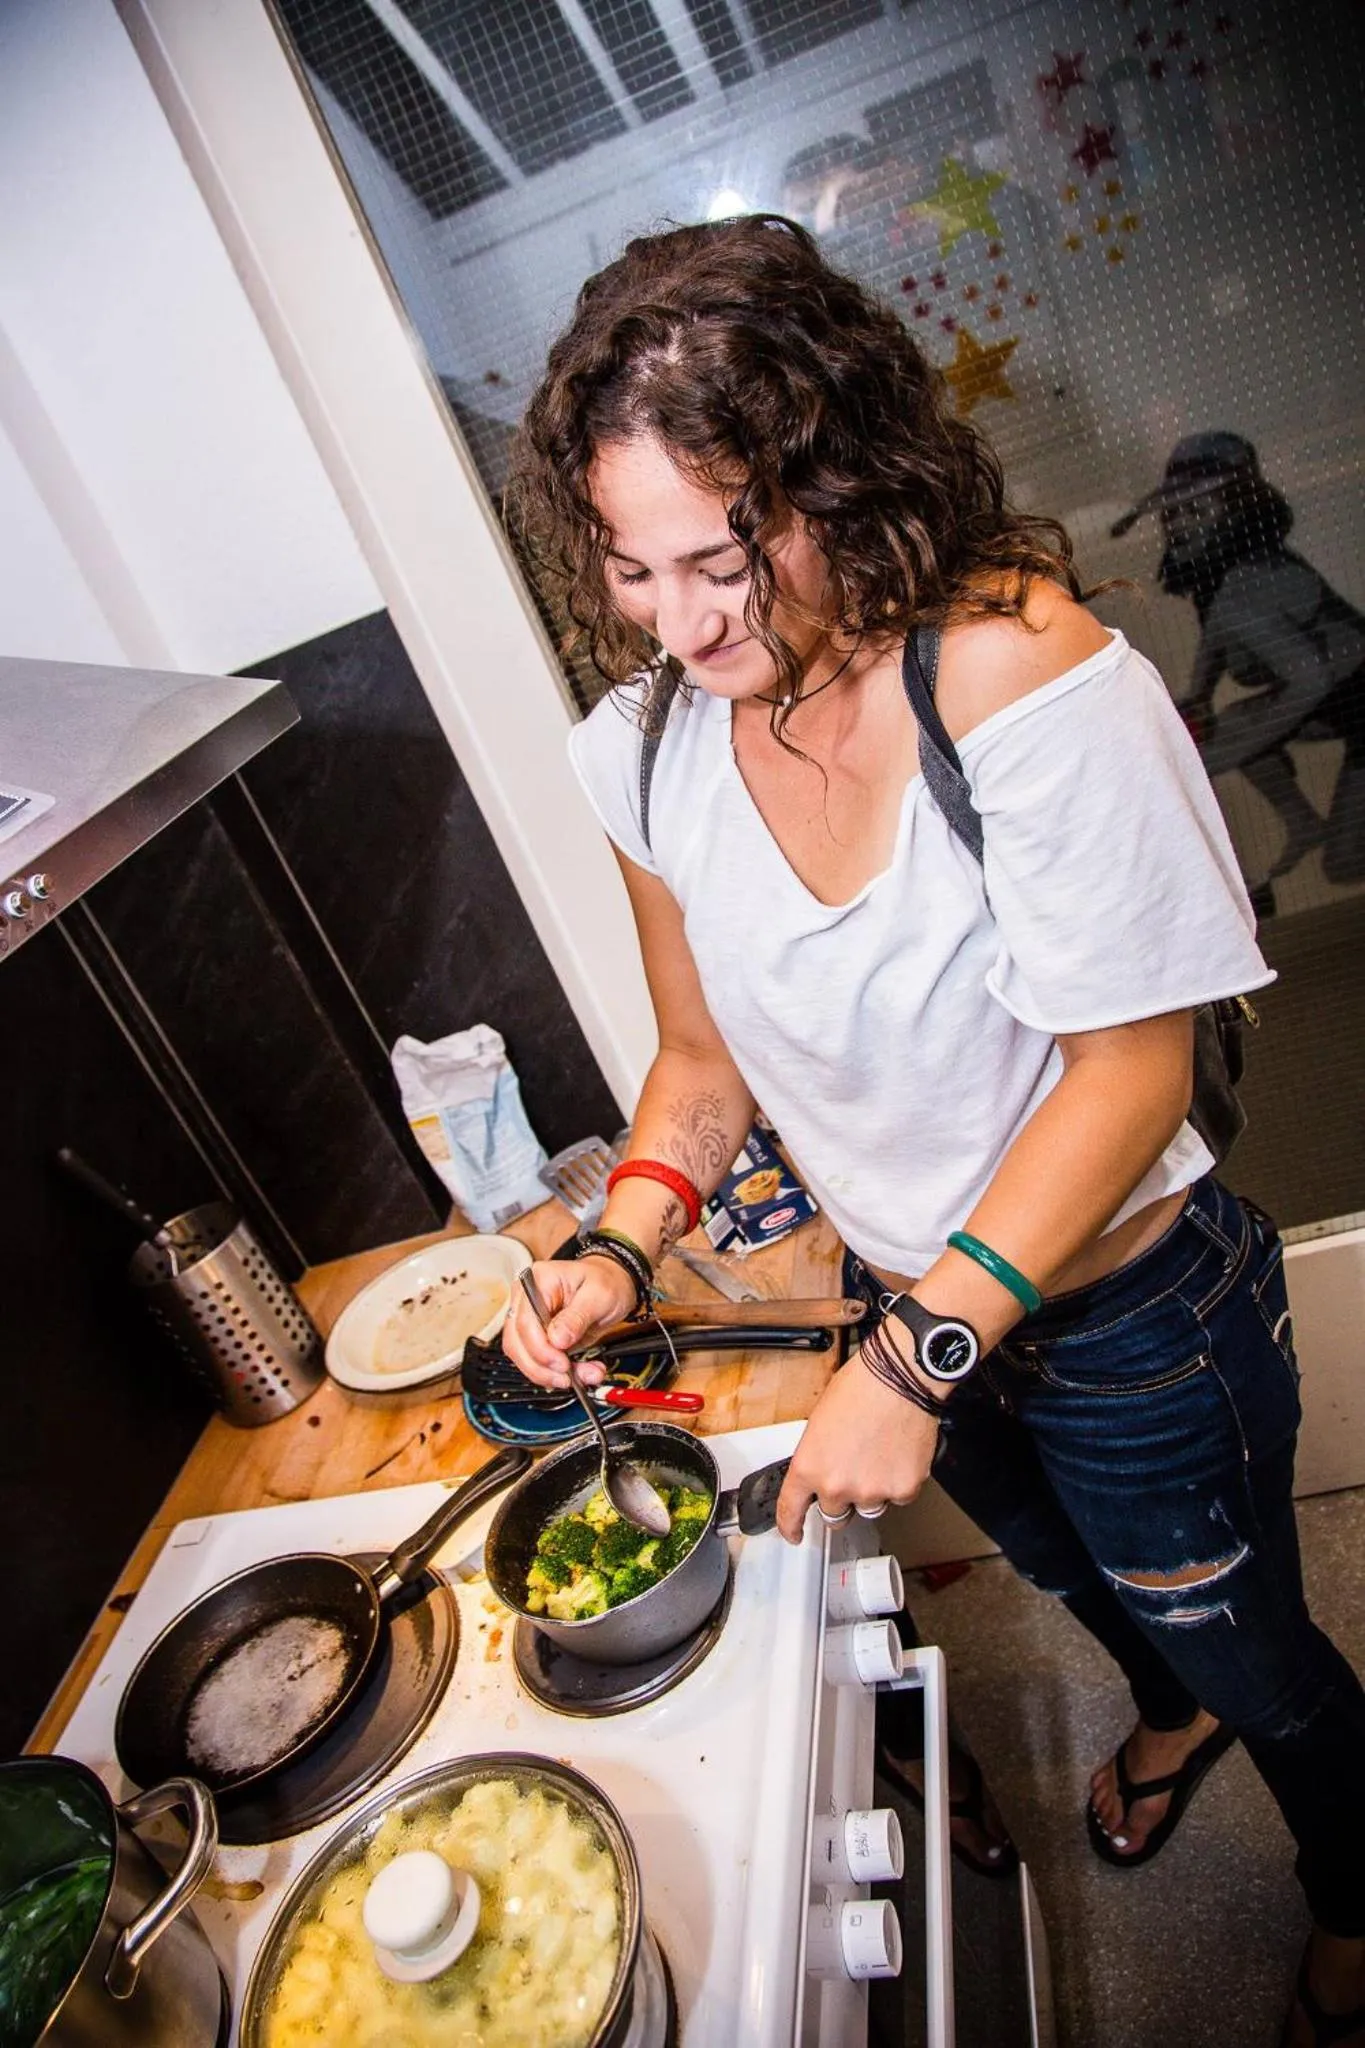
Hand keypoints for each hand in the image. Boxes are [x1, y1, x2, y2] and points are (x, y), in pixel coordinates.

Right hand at [499, 1256, 637, 1390]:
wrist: (612, 1285)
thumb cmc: (606, 1281)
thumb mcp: (599, 1296)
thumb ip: (576, 1317)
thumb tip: (557, 1339)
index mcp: (539, 1281)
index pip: (525, 1321)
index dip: (540, 1349)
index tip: (562, 1364)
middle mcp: (527, 1299)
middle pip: (516, 1342)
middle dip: (541, 1367)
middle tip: (567, 1377)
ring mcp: (529, 1318)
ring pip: (523, 1356)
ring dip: (549, 1374)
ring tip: (580, 1376)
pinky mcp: (537, 1336)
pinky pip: (537, 1361)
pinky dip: (556, 1373)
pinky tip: (579, 1373)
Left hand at [775, 1352, 941, 1543]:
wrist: (900, 1379)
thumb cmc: (860, 1388)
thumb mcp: (819, 1421)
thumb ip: (818, 1456)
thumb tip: (824, 1469)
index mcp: (809, 1467)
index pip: (791, 1510)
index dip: (790, 1527)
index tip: (794, 1534)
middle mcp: (837, 1487)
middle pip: (834, 1516)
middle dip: (840, 1500)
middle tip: (852, 1473)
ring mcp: (872, 1493)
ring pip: (868, 1508)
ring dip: (870, 1492)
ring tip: (878, 1455)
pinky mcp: (903, 1491)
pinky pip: (898, 1498)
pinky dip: (898, 1481)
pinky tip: (898, 1453)